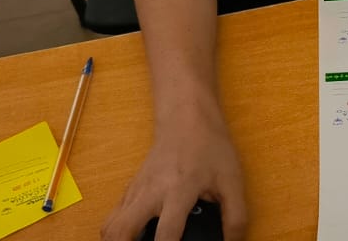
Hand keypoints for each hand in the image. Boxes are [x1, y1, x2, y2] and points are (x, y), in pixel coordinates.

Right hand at [101, 103, 247, 240]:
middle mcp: (151, 192)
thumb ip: (235, 216)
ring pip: (111, 224)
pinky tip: (132, 237)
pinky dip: (117, 231)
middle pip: (122, 230)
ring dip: (117, 240)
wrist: (187, 118)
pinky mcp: (131, 188)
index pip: (166, 233)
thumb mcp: (232, 181)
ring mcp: (137, 190)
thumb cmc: (210, 147)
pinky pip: (114, 215)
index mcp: (178, 190)